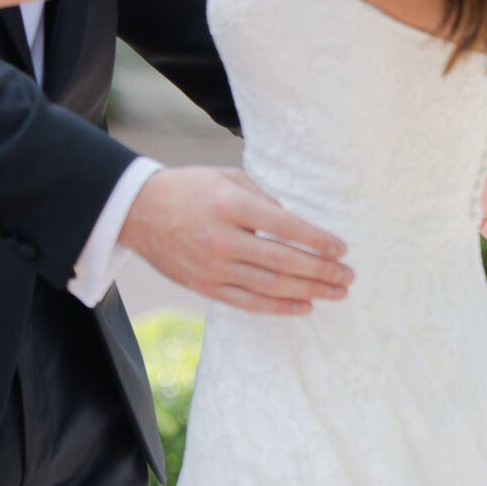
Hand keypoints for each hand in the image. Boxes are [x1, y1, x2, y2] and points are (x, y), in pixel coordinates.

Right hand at [120, 168, 351, 314]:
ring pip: (270, 285)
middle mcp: (222, 239)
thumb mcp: (227, 179)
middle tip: (348, 276)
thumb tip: (299, 228)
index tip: (341, 248)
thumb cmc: (189, 189)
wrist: (138, 211)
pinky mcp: (204, 286)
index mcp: (230, 205)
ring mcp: (212, 267)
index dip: (318, 240)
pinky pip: (248, 302)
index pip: (286, 227)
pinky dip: (279, 306)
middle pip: (283, 261)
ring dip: (309, 291)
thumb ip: (265, 200)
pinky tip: (304, 306)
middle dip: (322, 271)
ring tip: (336, 292)